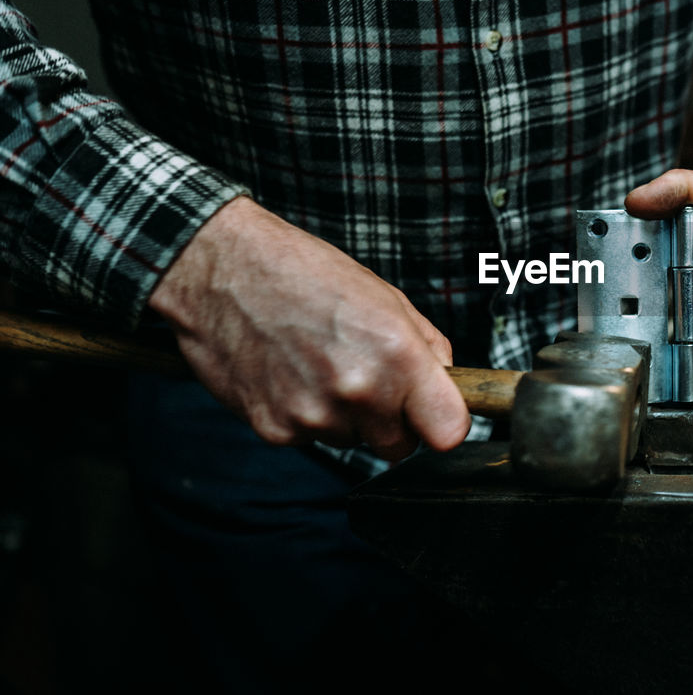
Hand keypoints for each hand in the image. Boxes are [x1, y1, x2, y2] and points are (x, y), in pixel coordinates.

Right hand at [148, 197, 468, 459]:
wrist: (221, 269)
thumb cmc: (305, 273)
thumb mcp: (385, 296)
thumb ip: (426, 346)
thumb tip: (447, 382)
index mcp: (397, 355)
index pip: (448, 432)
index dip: (444, 425)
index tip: (435, 416)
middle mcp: (359, 392)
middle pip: (400, 446)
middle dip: (392, 421)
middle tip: (367, 378)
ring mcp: (314, 416)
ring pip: (352, 442)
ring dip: (345, 417)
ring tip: (319, 364)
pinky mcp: (274, 430)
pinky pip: (309, 439)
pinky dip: (304, 416)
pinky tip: (290, 374)